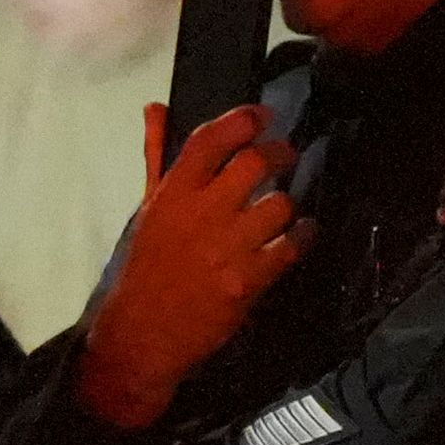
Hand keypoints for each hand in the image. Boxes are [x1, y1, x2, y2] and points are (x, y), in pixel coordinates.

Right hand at [75, 103, 307, 428]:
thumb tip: (155, 109)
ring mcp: (227, 248)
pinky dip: (303, 236)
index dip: (243, 119)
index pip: (211, 139)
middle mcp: (201, 214)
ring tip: (284, 208)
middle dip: (280, 153)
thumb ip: (155, 156)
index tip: (262, 116)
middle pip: (255, 163)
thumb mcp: (145, 210)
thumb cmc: (143, 270)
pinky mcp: (248, 281)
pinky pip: (291, 245)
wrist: (141, 334)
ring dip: (288, 202)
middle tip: (286, 155)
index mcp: (172, 194)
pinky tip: (300, 234)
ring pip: (280, 204)